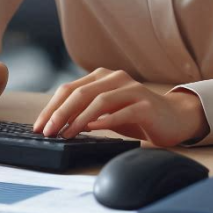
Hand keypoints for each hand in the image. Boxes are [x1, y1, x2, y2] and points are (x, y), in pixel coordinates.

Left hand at [32, 68, 208, 147]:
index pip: (70, 89)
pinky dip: (105, 120)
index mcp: (103, 77)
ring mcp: (132, 89)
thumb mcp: (107, 113)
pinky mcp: (146, 104)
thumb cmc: (136, 116)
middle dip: (60, 113)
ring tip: (66, 135)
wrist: (173, 118)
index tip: (39, 126)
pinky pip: (122, 111)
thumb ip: (86, 113)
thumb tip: (56, 126)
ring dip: (78, 119)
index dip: (52, 107)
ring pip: (99, 100)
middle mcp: (116, 78)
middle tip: (47, 132)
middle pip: (81, 93)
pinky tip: (93, 130)